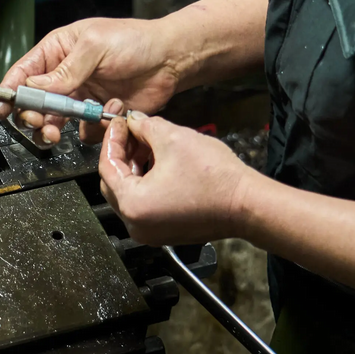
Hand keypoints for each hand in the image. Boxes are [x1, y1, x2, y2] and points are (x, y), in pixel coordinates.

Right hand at [0, 17, 184, 143]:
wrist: (171, 59)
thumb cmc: (134, 41)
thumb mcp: (95, 47)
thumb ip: (65, 70)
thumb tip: (34, 87)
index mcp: (57, 51)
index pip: (24, 73)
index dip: (10, 91)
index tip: (1, 109)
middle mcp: (65, 76)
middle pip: (35, 102)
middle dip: (31, 115)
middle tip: (37, 122)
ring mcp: (81, 97)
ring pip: (55, 121)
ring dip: (52, 129)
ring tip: (56, 134)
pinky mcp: (98, 114)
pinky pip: (84, 131)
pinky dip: (91, 129)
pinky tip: (107, 113)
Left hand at [98, 113, 256, 245]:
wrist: (247, 204)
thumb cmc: (214, 177)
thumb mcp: (173, 139)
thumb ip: (145, 127)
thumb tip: (134, 121)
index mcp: (132, 204)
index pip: (107, 167)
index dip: (113, 140)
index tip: (119, 122)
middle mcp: (136, 224)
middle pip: (114, 182)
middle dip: (122, 154)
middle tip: (132, 131)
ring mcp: (151, 232)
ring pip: (130, 193)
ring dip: (135, 166)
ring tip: (148, 143)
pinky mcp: (165, 231)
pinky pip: (145, 203)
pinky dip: (147, 182)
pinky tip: (160, 162)